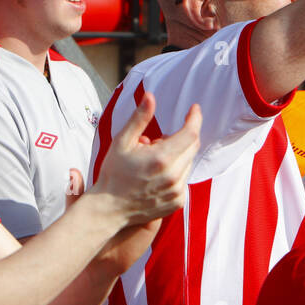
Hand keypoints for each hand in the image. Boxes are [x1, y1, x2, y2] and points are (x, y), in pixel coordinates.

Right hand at [91, 98, 200, 225]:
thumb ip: (140, 118)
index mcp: (161, 159)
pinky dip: (176, 171)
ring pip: (188, 162)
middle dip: (182, 136)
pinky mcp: (178, 202)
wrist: (110, 208)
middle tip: (159, 140)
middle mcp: (173, 177)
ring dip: (178, 155)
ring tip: (153, 159)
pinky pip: (185, 179)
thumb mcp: (122, 142)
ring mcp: (177, 191)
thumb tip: (150, 96)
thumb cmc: (113, 173)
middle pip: (192, 146)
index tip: (194, 109)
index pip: (190, 133)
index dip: (194, 118)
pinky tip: (156, 174)